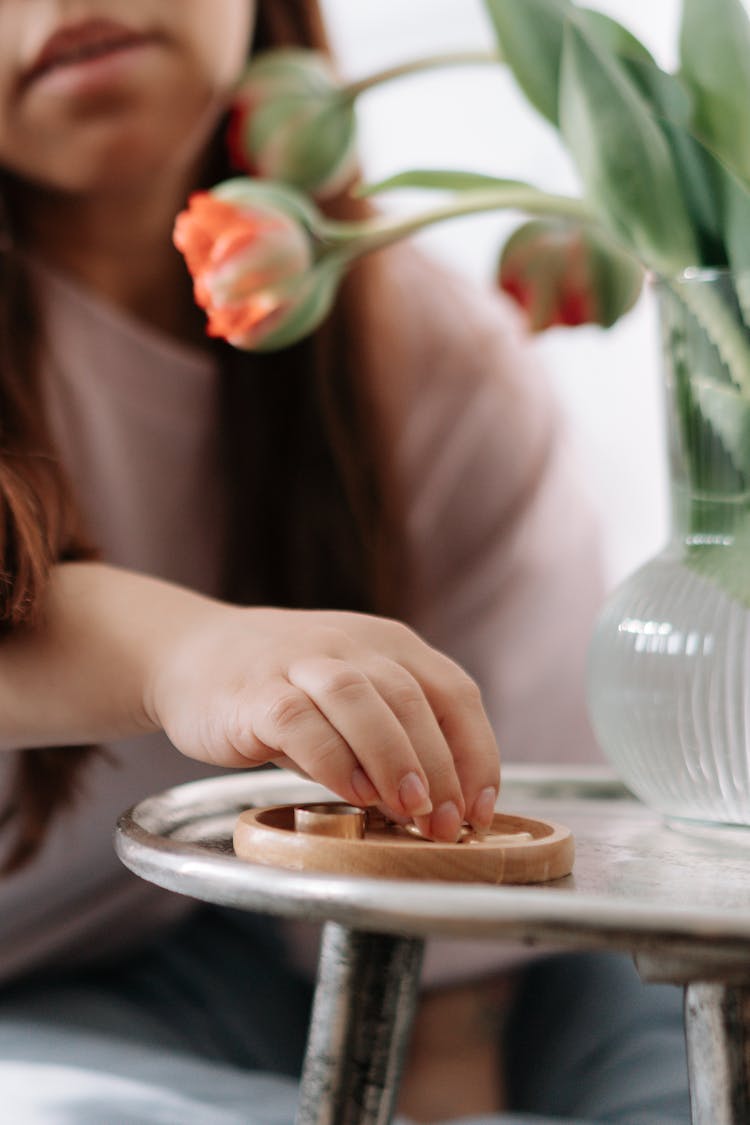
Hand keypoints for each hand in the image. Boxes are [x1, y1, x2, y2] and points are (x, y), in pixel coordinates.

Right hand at [145, 604, 499, 841]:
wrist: (191, 654)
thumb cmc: (284, 691)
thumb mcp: (348, 702)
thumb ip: (388, 742)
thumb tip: (436, 809)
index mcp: (389, 644)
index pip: (454, 693)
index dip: (476, 753)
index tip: (479, 810)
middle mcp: (351, 644)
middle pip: (413, 700)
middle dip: (440, 768)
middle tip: (444, 825)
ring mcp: (300, 660)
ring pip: (362, 700)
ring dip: (394, 758)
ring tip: (410, 810)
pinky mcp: (255, 690)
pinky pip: (301, 722)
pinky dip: (334, 760)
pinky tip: (350, 794)